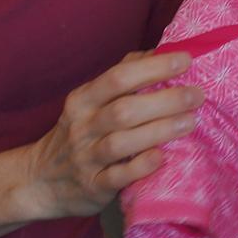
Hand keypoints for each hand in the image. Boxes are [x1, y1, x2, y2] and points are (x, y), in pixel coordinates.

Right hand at [0, 52, 202, 235]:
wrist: (40, 181)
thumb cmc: (80, 133)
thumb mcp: (90, 101)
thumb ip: (122, 77)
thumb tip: (160, 51)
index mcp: (83, 99)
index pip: (118, 77)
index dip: (153, 67)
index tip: (186, 60)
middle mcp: (82, 126)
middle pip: (123, 109)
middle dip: (164, 100)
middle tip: (197, 95)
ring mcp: (86, 158)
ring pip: (121, 142)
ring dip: (159, 130)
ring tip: (190, 122)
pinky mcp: (92, 187)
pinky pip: (116, 177)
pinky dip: (140, 167)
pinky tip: (161, 158)